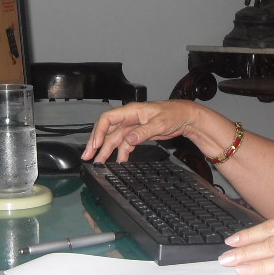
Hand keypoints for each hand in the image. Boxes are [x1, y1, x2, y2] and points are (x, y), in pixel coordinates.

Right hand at [80, 100, 203, 162]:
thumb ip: (143, 132)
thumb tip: (129, 139)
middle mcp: (129, 118)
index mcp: (131, 111)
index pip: (108, 119)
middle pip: (107, 131)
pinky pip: (125, 144)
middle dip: (96, 143)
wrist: (185, 117)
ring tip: (99, 163)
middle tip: (88, 156)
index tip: (95, 144)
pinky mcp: (138, 134)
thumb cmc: (174, 114)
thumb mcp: (159, 123)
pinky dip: (121, 153)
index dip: (99, 131)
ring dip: (107, 151)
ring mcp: (133, 127)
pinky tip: (118, 161)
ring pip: (115, 139)